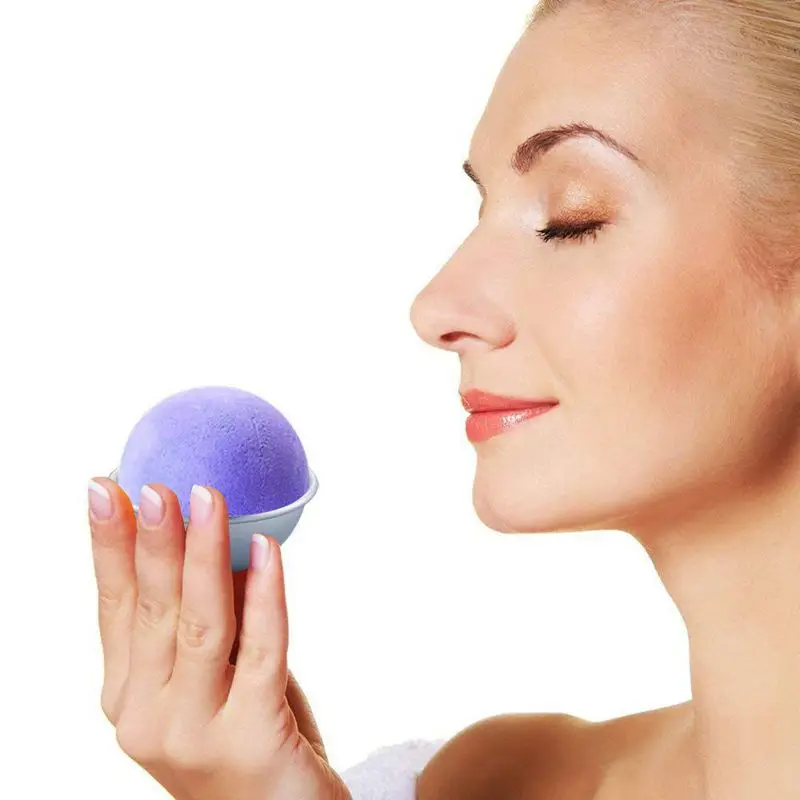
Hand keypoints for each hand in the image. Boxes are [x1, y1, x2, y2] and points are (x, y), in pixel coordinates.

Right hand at [88, 478, 350, 799]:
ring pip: (200, 624)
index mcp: (129, 696)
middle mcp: (148, 717)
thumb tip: (221, 539)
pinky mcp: (251, 739)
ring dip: (204, 554)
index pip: (115, 607)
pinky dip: (265, 594)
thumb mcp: (213, 675)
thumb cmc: (249, 736)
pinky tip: (266, 551)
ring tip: (208, 498)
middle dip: (153, 540)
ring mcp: (195, 733)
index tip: (106, 487)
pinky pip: (261, 650)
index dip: (109, 547)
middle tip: (155, 485)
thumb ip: (209, 619)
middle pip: (152, 610)